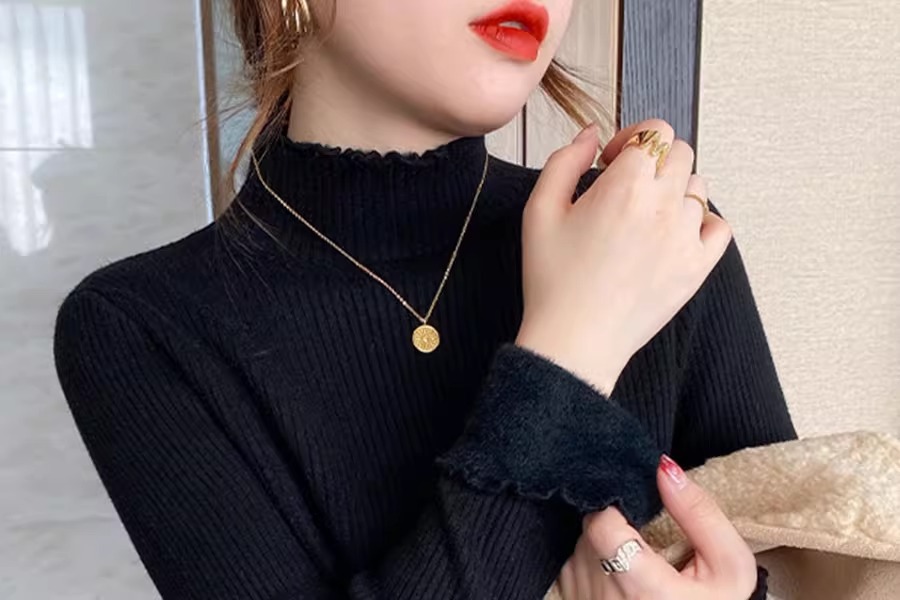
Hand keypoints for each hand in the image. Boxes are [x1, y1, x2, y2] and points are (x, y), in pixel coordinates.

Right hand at [515, 119, 732, 394]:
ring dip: (674, 190)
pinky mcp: (697, 267)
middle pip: (681, 152)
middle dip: (654, 160)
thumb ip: (564, 161)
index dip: (630, 139)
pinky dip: (702, 222)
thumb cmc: (553, 279)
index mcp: (624, 186)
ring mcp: (685, 237)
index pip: (653, 131)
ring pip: (699, 188)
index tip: (612, 161)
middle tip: (627, 186)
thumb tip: (590, 135)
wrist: (575, 340)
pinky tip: (674, 233)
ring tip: (646, 215)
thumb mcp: (539, 211)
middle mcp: (662, 205)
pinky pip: (718, 227)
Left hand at [557, 454, 757, 599]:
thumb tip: (665, 468)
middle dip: (615, 523)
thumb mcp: (729, 569)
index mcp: (641, 587)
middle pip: (591, 528)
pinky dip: (594, 563)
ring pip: (582, 543)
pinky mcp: (571, 596)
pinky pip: (575, 564)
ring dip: (604, 543)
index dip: (615, 506)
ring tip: (638, 560)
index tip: (637, 509)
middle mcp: (602, 592)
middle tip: (646, 539)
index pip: (601, 522)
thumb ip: (701, 514)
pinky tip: (622, 577)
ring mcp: (582, 595)